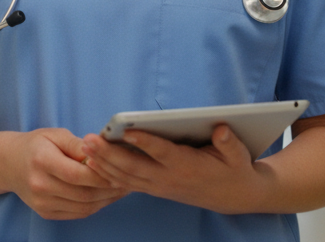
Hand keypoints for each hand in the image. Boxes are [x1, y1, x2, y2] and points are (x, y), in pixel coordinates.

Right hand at [7, 129, 127, 219]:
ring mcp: (42, 203)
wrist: (9, 164)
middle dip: (109, 189)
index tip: (119, 169)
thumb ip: (78, 144)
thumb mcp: (55, 135)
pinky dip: (95, 206)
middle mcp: (40, 185)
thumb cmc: (36, 145)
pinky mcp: (46, 213)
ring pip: (84, 207)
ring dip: (106, 200)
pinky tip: (105, 196)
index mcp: (41, 161)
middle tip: (128, 180)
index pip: (78, 174)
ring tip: (121, 188)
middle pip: (83, 193)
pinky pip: (78, 213)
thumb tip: (101, 152)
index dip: (101, 174)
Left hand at [80, 125, 269, 214]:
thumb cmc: (234, 170)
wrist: (233, 197)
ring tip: (85, 148)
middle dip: (110, 154)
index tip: (126, 131)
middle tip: (89, 139)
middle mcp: (169, 178)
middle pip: (134, 167)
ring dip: (104, 163)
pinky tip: (93, 164)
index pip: (161, 153)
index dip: (144, 142)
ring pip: (126, 177)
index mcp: (188, 166)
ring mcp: (159, 186)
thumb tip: (220, 128)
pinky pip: (127, 183)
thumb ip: (229, 143)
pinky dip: (108, 174)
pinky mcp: (154, 188)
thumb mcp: (239, 155)